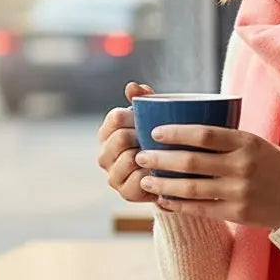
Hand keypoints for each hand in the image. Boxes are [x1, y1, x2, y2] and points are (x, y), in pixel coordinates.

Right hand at [97, 82, 155, 201]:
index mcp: (107, 134)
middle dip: (142, 137)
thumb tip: (133, 86)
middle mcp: (104, 156)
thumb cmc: (161, 141)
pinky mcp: (126, 193)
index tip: (150, 120)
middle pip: (121, 137)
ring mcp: (113, 176)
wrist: (175, 174)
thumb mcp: (154, 118)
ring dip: (148, 156)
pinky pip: (139, 179)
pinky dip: (152, 174)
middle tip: (159, 139)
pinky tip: (161, 172)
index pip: (116, 117)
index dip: (136, 117)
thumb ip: (143, 100)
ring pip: (130, 158)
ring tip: (161, 156)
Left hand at [135, 125, 279, 230]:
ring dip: (163, 185)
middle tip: (141, 155)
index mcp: (248, 142)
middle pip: (191, 161)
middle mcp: (243, 166)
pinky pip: (200, 209)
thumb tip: (189, 130)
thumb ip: (230, 140)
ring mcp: (239, 192)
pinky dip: (178, 205)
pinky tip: (163, 201)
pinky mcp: (238, 213)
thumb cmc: (279, 166)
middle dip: (160, 159)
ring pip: (191, 188)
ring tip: (146, 180)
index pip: (204, 134)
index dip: (176, 132)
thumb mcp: (260, 143)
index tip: (155, 132)